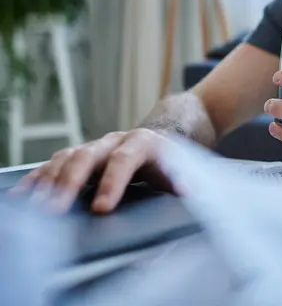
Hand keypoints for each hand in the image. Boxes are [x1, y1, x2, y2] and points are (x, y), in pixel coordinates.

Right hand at [10, 129, 173, 213]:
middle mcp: (115, 141)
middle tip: (55, 211)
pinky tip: (23, 195)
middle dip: (70, 184)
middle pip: (88, 157)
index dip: (112, 183)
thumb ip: (184, 182)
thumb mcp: (183, 170)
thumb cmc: (171, 163)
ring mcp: (95, 146)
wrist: (161, 140)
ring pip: (67, 158)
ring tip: (35, 207)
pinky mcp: (80, 155)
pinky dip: (38, 179)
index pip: (124, 160)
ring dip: (49, 183)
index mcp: (143, 143)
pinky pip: (54, 164)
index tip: (101, 209)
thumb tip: (188, 195)